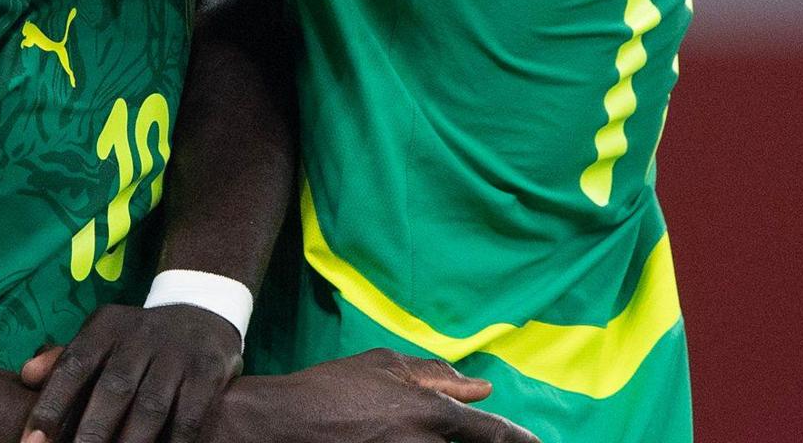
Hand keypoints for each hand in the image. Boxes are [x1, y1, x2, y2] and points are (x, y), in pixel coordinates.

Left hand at [19, 303, 241, 442]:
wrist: (201, 313)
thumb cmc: (137, 338)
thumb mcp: (101, 336)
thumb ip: (64, 358)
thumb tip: (25, 377)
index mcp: (106, 328)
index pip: (73, 365)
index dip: (52, 404)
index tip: (33, 440)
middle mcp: (140, 338)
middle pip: (113, 389)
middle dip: (91, 431)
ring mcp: (176, 356)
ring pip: (150, 407)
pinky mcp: (207, 374)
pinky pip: (187, 418)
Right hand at [216, 351, 538, 442]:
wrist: (281, 425)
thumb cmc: (330, 389)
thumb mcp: (382, 367)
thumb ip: (436, 376)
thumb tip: (481, 386)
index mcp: (431, 413)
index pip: (493, 433)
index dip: (521, 441)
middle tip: (479, 436)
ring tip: (414, 433)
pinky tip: (405, 442)